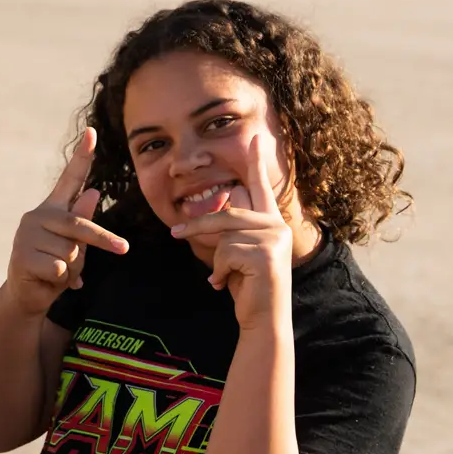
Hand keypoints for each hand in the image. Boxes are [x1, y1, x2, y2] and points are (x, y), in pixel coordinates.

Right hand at [6, 127, 128, 315]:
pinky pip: (59, 266)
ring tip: (57, 272)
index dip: (82, 156)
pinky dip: (60, 279)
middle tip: (124, 249)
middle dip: (104, 240)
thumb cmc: (55, 268)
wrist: (28, 295)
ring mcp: (27, 234)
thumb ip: (83, 222)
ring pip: (71, 251)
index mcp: (53, 208)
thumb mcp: (75, 246)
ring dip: (72, 268)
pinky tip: (46, 279)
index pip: (70, 179)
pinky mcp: (22, 254)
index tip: (92, 132)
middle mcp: (38, 215)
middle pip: (80, 224)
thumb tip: (93, 192)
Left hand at [170, 135, 293, 329]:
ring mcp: (275, 238)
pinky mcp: (267, 254)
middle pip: (226, 213)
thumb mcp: (234, 252)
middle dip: (198, 224)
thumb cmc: (246, 285)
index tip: (254, 136)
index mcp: (270, 220)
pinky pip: (225, 253)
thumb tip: (216, 205)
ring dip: (214, 258)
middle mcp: (277, 224)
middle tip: (176, 233)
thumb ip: (229, 230)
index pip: (259, 186)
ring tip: (223, 276)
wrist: (263, 318)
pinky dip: (218, 271)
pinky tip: (226, 285)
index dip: (256, 162)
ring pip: (224, 234)